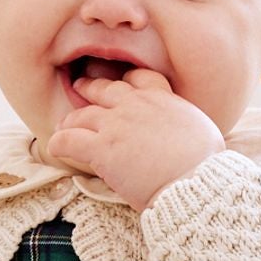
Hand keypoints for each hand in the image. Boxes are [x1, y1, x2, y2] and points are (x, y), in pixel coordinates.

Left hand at [44, 66, 224, 209]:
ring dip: (71, 120)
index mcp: (163, 99)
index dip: (125, 82)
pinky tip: (55, 147)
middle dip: (90, 89)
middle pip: (104, 89)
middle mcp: (136, 105)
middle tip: (81, 90)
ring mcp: (116, 124)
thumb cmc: (204, 164)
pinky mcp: (102, 148)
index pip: (138, 79)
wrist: (195, 182)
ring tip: (64, 126)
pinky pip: (68, 139)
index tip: (119, 87)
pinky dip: (58, 142)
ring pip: (82, 114)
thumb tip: (184, 134)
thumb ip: (183, 123)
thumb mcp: (201, 130)